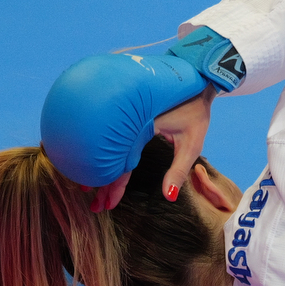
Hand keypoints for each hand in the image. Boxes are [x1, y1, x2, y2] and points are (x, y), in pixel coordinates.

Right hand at [90, 82, 213, 213]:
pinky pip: (114, 137)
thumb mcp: (192, 142)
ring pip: (109, 147)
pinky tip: (99, 164)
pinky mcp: (129, 114)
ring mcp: (127, 116)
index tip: (106, 204)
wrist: (195, 79)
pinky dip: (106, 152)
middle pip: (110, 158)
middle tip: (95, 206)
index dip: (113, 186)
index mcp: (141, 128)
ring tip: (88, 190)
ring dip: (100, 169)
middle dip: (102, 184)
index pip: (123, 164)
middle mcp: (129, 122)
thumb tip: (169, 196)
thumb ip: (179, 169)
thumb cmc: (196, 111)